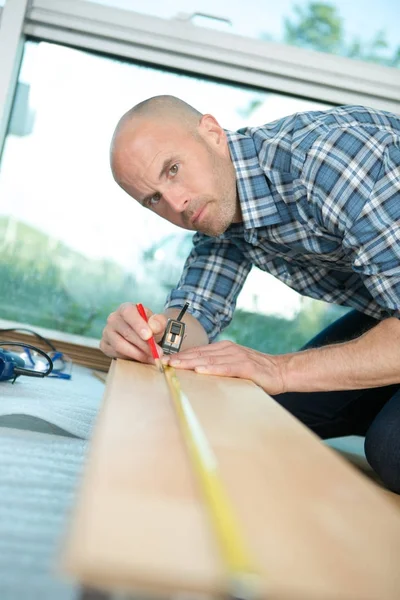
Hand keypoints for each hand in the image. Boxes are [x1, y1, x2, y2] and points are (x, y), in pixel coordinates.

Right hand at [100, 302, 166, 362]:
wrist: (142, 337)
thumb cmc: (149, 327)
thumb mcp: (158, 323)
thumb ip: (158, 323)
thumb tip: (154, 327)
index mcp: (126, 309)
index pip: (128, 313)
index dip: (138, 324)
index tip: (148, 336)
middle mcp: (113, 319)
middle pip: (126, 332)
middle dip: (143, 345)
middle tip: (157, 353)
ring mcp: (107, 332)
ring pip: (120, 345)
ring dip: (138, 354)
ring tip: (151, 358)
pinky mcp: (104, 345)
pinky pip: (115, 354)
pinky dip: (129, 358)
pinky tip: (141, 358)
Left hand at [163, 340, 286, 394]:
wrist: (280, 371)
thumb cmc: (255, 372)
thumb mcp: (232, 366)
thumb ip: (217, 366)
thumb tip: (195, 372)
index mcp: (223, 348)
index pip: (197, 352)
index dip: (180, 355)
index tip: (164, 360)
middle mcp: (228, 349)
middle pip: (199, 354)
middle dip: (180, 358)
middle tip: (163, 362)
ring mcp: (237, 356)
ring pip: (210, 359)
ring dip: (191, 362)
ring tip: (175, 366)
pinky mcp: (246, 367)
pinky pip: (226, 368)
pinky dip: (213, 369)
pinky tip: (200, 371)